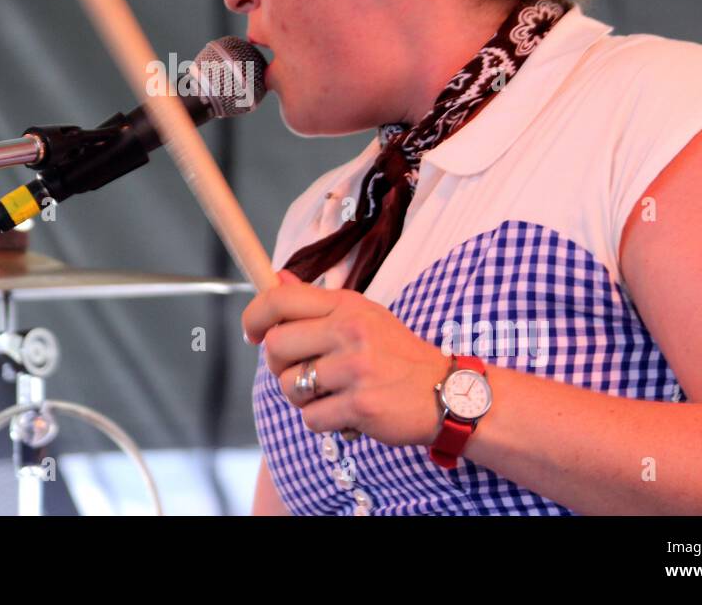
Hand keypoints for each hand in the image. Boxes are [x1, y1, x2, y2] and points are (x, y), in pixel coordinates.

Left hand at [243, 269, 449, 446]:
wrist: (449, 394)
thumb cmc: (399, 355)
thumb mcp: (364, 315)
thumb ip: (317, 301)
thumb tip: (277, 277)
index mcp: (346, 305)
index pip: (280, 299)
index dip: (254, 316)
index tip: (252, 334)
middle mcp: (349, 331)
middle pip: (276, 346)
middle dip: (279, 365)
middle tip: (301, 372)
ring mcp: (355, 368)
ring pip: (290, 386)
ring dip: (303, 398)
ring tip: (331, 394)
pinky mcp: (360, 405)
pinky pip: (312, 418)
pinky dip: (323, 422)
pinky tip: (346, 414)